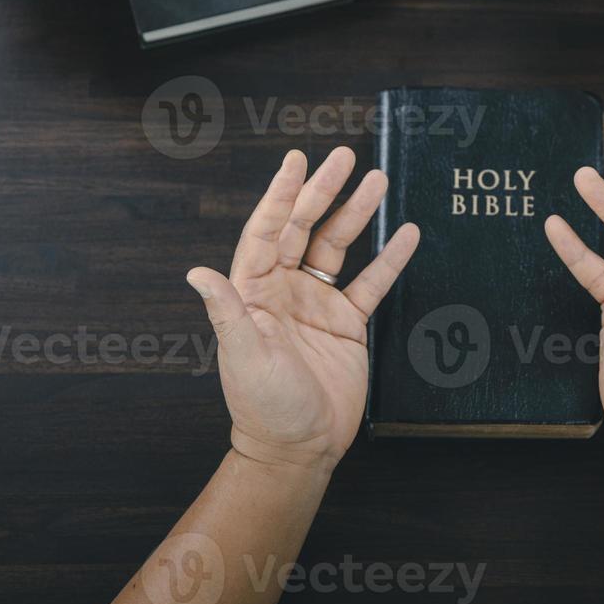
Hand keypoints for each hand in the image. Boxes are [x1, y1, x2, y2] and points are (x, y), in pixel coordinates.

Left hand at [186, 147, 420, 469]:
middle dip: (324, 191)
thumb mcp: (244, 356)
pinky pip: (371, 283)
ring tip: (378, 181)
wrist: (298, 447)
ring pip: (339, 247)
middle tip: (345, 157)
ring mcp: (317, 305)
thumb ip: (227, 312)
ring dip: (358, 214)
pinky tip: (406, 233)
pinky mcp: (347, 324)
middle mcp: (284, 290)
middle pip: (305, 228)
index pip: (267, 230)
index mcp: (254, 291)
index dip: (281, 195)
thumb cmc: (263, 406)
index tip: (296, 161)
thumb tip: (197, 273)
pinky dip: (389, 258)